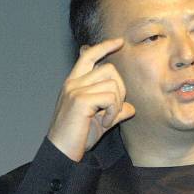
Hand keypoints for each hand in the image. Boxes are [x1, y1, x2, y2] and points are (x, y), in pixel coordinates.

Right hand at [47, 38, 134, 161]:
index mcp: (74, 83)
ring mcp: (75, 90)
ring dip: (117, 105)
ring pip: (113, 84)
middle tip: (113, 111)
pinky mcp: (80, 100)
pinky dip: (113, 112)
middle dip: (121, 90)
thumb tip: (132, 108)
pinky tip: (104, 123)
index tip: (119, 42)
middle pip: (110, 69)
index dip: (104, 47)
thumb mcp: (101, 121)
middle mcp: (73, 83)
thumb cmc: (78, 137)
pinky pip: (111, 98)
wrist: (62, 151)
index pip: (89, 56)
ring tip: (106, 120)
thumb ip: (115, 111)